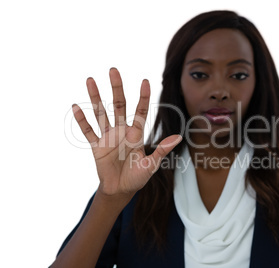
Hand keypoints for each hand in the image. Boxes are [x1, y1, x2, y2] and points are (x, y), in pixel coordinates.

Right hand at [72, 68, 181, 196]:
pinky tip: (75, 107)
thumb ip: (162, 150)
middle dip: (116, 88)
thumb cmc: (138, 177)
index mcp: (137, 134)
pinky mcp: (97, 146)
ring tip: (90, 80)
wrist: (121, 190)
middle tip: (114, 70)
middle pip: (119, 105)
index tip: (145, 81)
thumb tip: (178, 137)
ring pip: (101, 113)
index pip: (141, 111)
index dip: (143, 97)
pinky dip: (82, 121)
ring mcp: (108, 137)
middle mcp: (122, 131)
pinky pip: (88, 131)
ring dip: (95, 98)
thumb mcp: (151, 165)